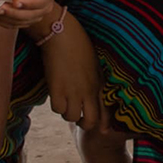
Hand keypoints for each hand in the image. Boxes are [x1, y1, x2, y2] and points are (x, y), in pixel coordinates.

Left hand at [0, 0, 56, 28]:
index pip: (41, 1)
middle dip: (13, 12)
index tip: (14, 1)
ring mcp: (34, 16)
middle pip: (30, 15)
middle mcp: (44, 6)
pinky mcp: (23, 21)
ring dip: (4, 17)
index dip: (28, 3)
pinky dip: (0, 20)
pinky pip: (12, 25)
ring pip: (20, 22)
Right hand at [36, 10, 110, 131]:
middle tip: (79, 118)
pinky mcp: (57, 88)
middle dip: (85, 123)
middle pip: (90, 121)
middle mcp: (87, 90)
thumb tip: (95, 91)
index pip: (106, 111)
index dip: (105, 123)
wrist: (62, 32)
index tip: (103, 130)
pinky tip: (56, 95)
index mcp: (99, 83)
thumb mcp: (94, 62)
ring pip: (71, 117)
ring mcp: (72, 90)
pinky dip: (56, 105)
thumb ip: (96, 79)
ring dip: (68, 112)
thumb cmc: (78, 43)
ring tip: (65, 102)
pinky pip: (57, 109)